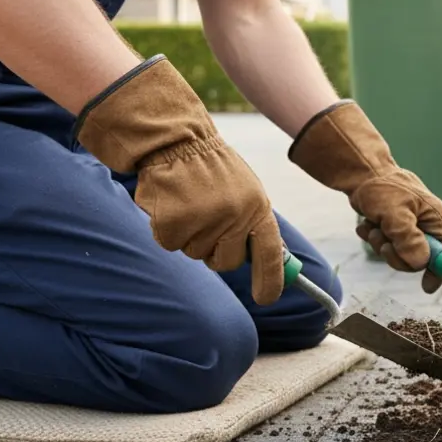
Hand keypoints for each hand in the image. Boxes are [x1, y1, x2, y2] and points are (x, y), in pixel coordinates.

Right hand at [73, 55, 285, 304]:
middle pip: (227, 263)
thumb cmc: (213, 169)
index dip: (271, 281)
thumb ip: (255, 224)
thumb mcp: (246, 191)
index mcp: (258, 208)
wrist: (176, 141)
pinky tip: (171, 204)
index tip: (266, 299)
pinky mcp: (174, 224)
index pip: (271, 255)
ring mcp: (205, 222)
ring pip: (196, 254)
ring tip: (190, 203)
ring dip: (191, 236)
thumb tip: (274, 262)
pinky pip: (172, 245)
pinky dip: (168, 230)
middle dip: (216, 251)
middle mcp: (235, 218)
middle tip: (208, 222)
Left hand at [288, 100, 441, 292]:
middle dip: (398, 255)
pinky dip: (374, 237)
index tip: (427, 285)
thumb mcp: (395, 213)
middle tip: (385, 244)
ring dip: (382, 245)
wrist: (360, 172)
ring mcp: (409, 225)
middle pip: (420, 258)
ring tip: (373, 226)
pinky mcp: (393, 226)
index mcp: (434, 217)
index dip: (440, 270)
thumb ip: (408, 239)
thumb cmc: (381, 187)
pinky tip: (367, 223)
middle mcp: (425, 223)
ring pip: (400, 253)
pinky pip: (386, 245)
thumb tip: (420, 263)